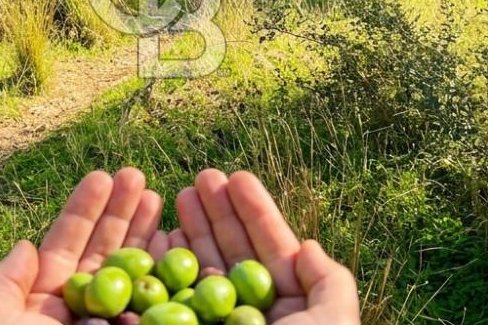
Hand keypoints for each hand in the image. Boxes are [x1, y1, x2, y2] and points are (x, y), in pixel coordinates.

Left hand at [0, 168, 164, 324]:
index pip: (68, 244)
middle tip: (139, 175)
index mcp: (46, 302)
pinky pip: (155, 304)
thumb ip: (2, 286)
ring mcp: (111, 324)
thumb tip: (24, 245)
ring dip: (146, 233)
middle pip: (106, 250)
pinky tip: (176, 245)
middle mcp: (83, 311)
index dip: (85, 208)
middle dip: (122, 212)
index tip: (103, 174)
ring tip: (161, 198)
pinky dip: (166, 274)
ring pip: (134, 272)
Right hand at [171, 169, 359, 324]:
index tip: (236, 176)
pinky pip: (171, 302)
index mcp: (287, 314)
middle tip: (200, 178)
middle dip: (217, 214)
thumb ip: (329, 286)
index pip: (270, 252)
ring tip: (178, 195)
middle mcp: (249, 320)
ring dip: (191, 231)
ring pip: (200, 272)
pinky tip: (158, 239)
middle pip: (231, 255)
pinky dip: (162, 269)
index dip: (255, 212)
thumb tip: (309, 247)